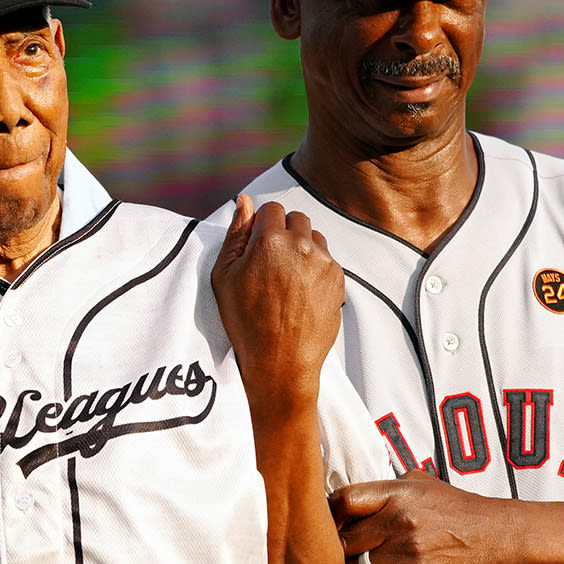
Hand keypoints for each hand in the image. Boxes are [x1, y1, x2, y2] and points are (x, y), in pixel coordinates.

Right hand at [211, 195, 345, 408]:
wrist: (280, 363)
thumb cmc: (245, 322)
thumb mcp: (225, 277)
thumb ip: (236, 234)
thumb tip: (244, 201)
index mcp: (270, 241)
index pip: (272, 209)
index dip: (262, 227)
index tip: (257, 248)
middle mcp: (302, 246)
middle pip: (296, 219)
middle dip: (284, 233)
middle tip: (271, 264)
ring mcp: (324, 262)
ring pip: (315, 238)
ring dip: (302, 249)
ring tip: (286, 279)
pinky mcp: (339, 279)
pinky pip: (327, 260)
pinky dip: (315, 269)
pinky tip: (300, 293)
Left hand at [335, 469, 529, 563]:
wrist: (499, 536)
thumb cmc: (458, 508)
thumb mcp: (423, 483)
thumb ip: (389, 484)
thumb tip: (356, 485)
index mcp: (396, 493)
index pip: (343, 501)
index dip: (326, 516)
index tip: (321, 527)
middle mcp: (398, 521)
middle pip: (344, 540)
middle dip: (332, 552)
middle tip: (323, 561)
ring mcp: (406, 551)